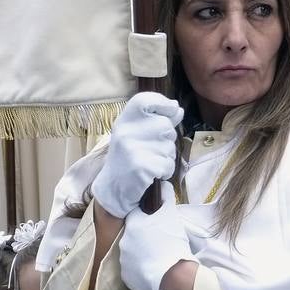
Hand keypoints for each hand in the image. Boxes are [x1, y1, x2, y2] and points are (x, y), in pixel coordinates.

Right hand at [93, 93, 182, 219]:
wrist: (112, 189)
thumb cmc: (128, 158)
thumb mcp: (138, 135)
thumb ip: (158, 120)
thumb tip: (177, 108)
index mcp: (124, 121)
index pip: (145, 100)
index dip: (162, 103)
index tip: (172, 109)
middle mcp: (126, 132)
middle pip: (165, 126)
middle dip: (166, 141)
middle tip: (151, 151)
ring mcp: (133, 149)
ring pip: (169, 148)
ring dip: (166, 158)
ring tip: (149, 163)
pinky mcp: (141, 167)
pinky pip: (168, 165)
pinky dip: (165, 172)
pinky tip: (151, 175)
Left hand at [120, 182, 195, 289]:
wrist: (174, 275)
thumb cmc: (173, 242)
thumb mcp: (171, 215)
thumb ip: (166, 197)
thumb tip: (163, 184)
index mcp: (132, 224)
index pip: (136, 217)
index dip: (146, 220)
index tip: (155, 225)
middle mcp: (123, 241)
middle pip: (133, 235)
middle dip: (144, 237)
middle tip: (158, 241)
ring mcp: (123, 260)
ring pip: (132, 252)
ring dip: (142, 253)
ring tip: (157, 256)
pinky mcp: (126, 276)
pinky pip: (133, 269)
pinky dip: (140, 268)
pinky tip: (152, 267)